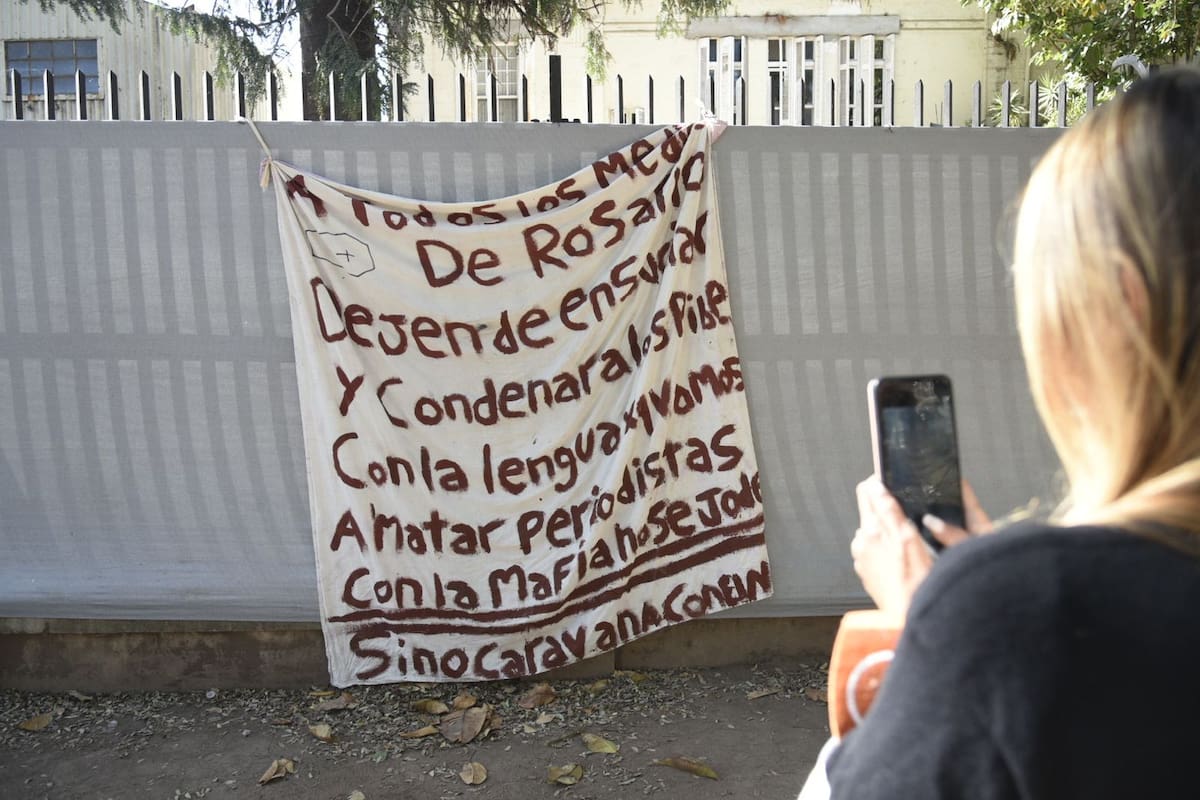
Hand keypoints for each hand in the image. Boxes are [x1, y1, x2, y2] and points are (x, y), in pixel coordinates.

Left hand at [851, 478, 991, 614]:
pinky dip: (890, 553)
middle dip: (889, 512)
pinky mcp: (869, 575)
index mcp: (869, 530)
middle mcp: (860, 543)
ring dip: (891, 535)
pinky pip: (879, 554)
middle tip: (913, 521)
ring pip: (877, 534)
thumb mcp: (909, 540)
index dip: (881, 484)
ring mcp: (863, 560)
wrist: (908, 620)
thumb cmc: (915, 582)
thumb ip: (890, 511)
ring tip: (914, 547)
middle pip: (872, 513)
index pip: (866, 493)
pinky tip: (906, 564)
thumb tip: (876, 486)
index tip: (894, 483)